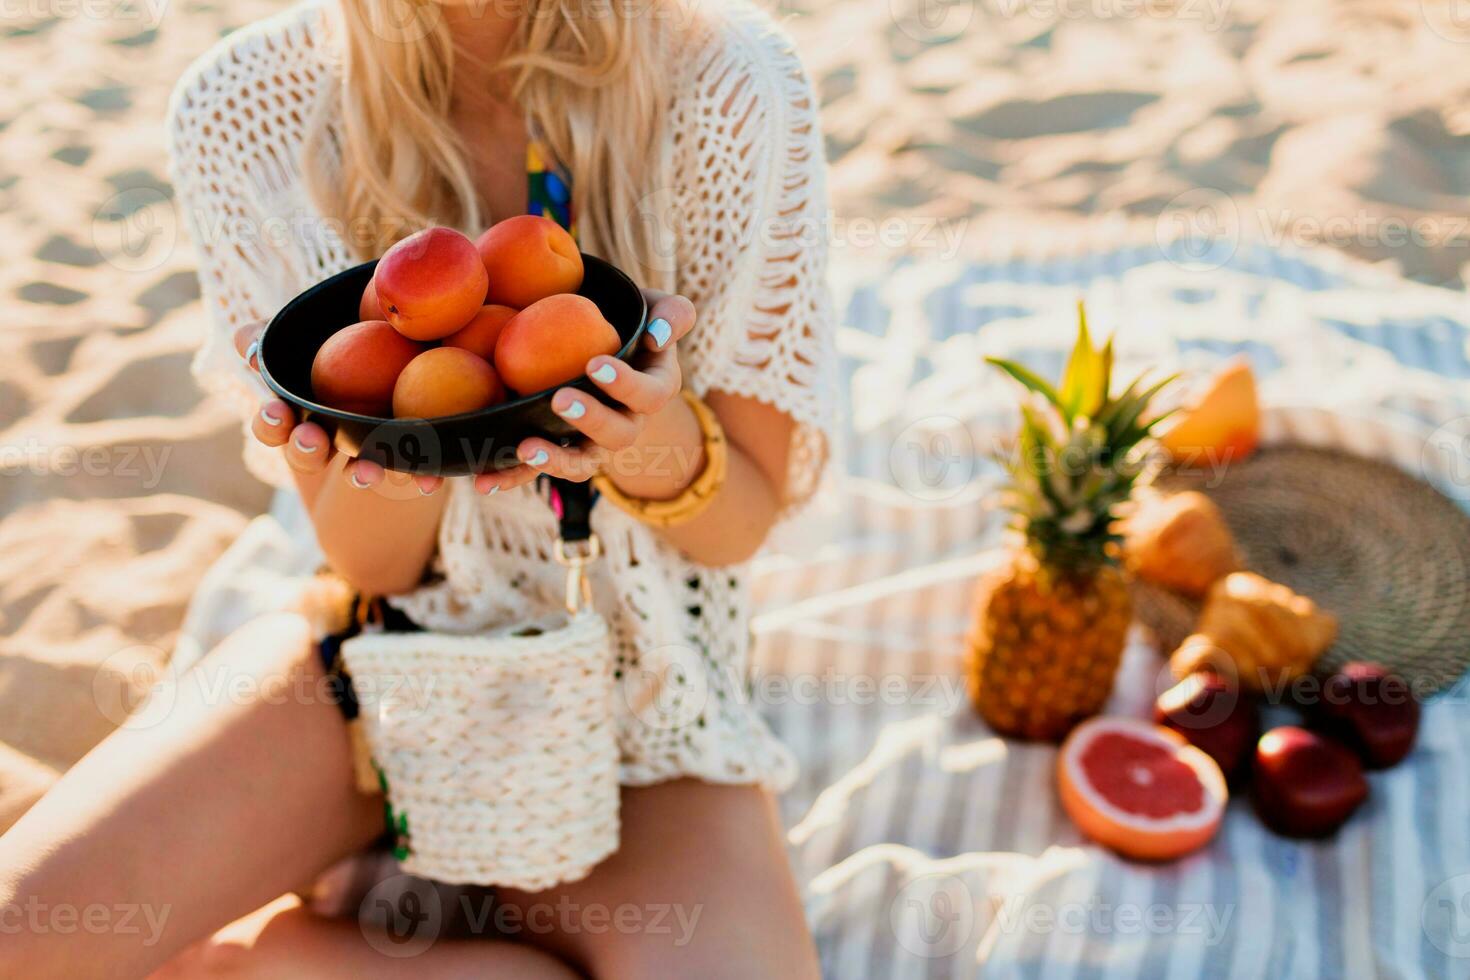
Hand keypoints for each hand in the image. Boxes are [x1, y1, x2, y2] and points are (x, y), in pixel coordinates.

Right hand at [235, 322, 442, 495]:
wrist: (397, 354)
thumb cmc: (329, 344)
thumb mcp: (298, 338)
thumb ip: (269, 338)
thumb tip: (247, 343)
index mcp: (296, 417)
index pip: (273, 427)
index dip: (270, 423)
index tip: (276, 411)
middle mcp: (328, 442)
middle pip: (308, 455)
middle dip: (306, 451)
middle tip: (313, 438)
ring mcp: (365, 454)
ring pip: (357, 470)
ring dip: (359, 473)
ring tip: (365, 472)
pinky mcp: (405, 461)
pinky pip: (412, 473)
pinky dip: (419, 479)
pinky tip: (429, 480)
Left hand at [473, 290, 697, 493]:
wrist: (601, 339)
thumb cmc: (632, 320)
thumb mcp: (659, 309)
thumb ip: (673, 314)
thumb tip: (655, 337)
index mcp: (654, 389)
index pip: (649, 395)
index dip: (625, 385)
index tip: (595, 365)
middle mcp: (627, 422)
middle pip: (618, 435)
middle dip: (591, 420)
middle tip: (561, 399)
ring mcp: (592, 441)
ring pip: (582, 463)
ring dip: (556, 460)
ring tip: (526, 448)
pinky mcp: (559, 448)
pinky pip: (538, 470)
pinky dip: (512, 477)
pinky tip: (484, 482)